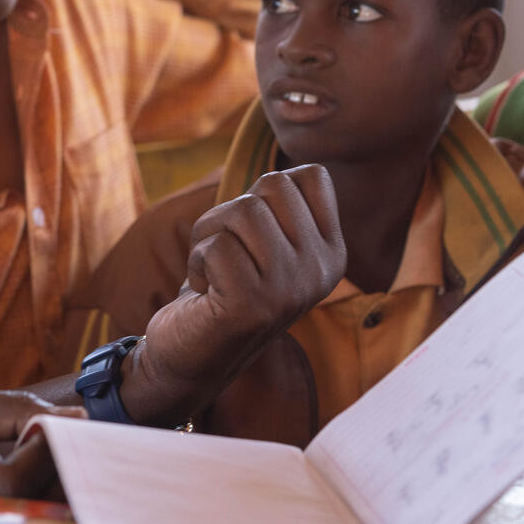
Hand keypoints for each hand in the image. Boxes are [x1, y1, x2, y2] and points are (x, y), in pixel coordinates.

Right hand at [0, 383, 57, 523]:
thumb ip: (8, 411)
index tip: (56, 426)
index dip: (44, 453)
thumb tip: (72, 420)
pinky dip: (32, 510)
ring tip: (49, 463)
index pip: (10, 482)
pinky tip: (32, 487)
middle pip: (29, 515)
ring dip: (52, 494)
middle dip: (60, 475)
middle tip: (68, 445)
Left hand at [120, 165, 346, 425]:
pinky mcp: (252, 305)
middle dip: (232, 209)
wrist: (191, 355)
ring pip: (243, 211)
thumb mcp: (264, 241)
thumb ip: (282, 207)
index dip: (264, 192)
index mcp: (332, 254)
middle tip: (226, 253)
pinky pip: (216, 245)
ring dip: (209, 234)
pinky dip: (197, 260)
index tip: (253, 235)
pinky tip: (205, 292)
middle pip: (274, 184)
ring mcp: (290, 290)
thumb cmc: (223, 285)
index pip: (311, 175)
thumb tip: (301, 168)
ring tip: (213, 271)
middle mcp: (321, 272)